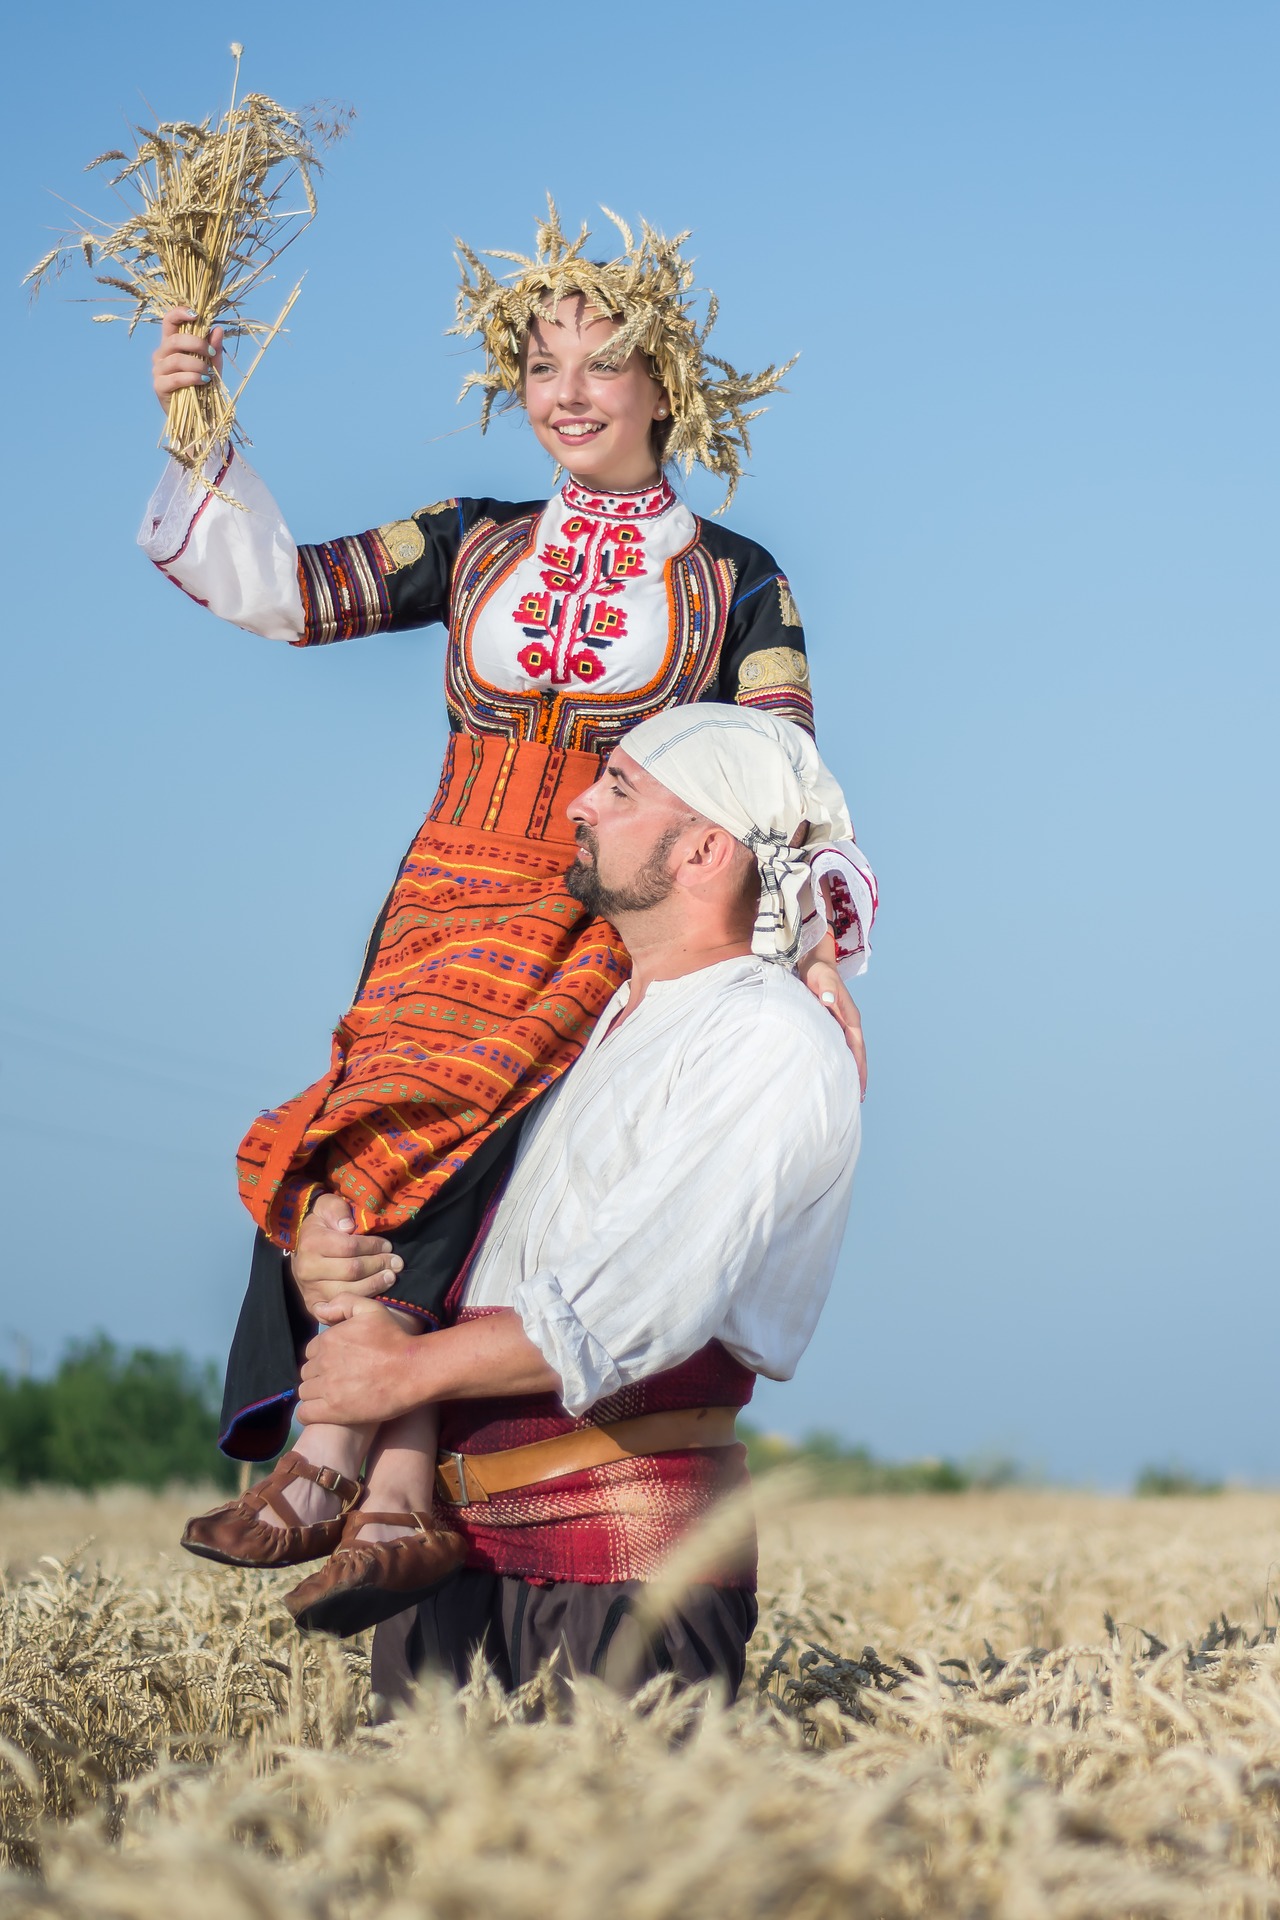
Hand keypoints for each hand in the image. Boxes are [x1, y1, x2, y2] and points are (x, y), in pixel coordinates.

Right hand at [152, 307, 223, 411]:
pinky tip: (203, 381)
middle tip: (212, 353)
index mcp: (172, 344)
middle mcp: (161, 354)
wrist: (199, 414)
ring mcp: (158, 370)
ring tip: (209, 374)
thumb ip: (214, 348)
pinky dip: (192, 378)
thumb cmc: (204, 386)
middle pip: (175, 339)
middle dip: (197, 344)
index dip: (179, 313)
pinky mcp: (159, 386)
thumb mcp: (213, 365)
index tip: (196, 315)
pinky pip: (176, 378)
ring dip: (197, 364)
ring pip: (176, 359)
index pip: (169, 321)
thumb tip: (218, 329)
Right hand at [290, 1192, 403, 1324]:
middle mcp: (308, 1269)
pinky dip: (362, 1301)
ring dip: (376, 1284)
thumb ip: (337, 1210)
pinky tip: (377, 1294)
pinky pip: (343, 1307)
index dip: (373, 1246)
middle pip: (352, 1271)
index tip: (388, 1245)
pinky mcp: (316, 1307)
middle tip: (396, 1262)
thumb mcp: (327, 1207)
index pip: (350, 1247)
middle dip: (379, 1265)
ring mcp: (311, 1290)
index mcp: (311, 1243)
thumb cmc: (322, 1227)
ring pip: (350, 1291)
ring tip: (391, 1276)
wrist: (303, 1252)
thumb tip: (348, 1227)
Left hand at [297, 1308, 423, 1426]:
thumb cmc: (395, 1339)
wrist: (413, 1369)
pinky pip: (305, 1413)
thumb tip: (319, 1310)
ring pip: (305, 1392)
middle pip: (307, 1372)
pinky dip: (310, 1412)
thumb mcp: (372, 1310)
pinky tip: (323, 1411)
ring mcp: (328, 1387)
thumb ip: (343, 1303)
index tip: (339, 1364)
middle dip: (319, 1375)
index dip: (323, 1357)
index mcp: (329, 1339)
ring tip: (335, 1396)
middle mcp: (324, 1362)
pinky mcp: (334, 1410)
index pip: (311, 1352)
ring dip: (316, 1394)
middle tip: (339, 1381)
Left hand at [797, 937, 866, 1096]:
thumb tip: (830, 1003)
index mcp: (851, 1017)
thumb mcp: (823, 979)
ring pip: (848, 1052)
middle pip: (857, 1054)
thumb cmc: (818, 972)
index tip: (859, 1089)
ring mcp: (841, 1024)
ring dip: (850, 1070)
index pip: (858, 1049)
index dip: (859, 1069)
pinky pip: (838, 1046)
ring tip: (848, 1091)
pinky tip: (833, 1071)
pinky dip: (839, 1060)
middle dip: (858, 1076)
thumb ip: (828, 991)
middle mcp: (849, 1023)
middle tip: (856, 1100)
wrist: (813, 963)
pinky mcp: (831, 1023)